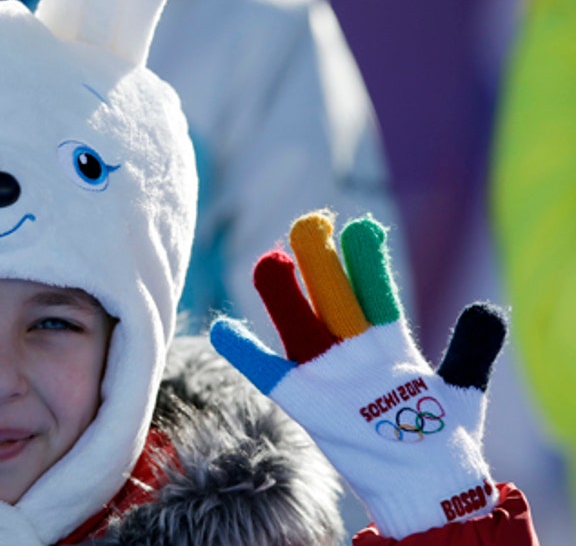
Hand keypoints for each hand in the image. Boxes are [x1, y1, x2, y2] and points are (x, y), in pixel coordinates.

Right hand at [210, 210, 505, 538]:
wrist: (421, 483)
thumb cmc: (442, 435)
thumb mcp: (462, 387)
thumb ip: (471, 347)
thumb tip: (484, 309)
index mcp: (388, 341)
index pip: (375, 292)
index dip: (368, 264)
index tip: (362, 230)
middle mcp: (351, 349)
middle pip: (333, 297)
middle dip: (322, 263)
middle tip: (311, 225)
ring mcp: (324, 372)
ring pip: (299, 324)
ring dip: (283, 294)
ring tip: (272, 260)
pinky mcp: (303, 398)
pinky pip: (267, 371)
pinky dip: (243, 352)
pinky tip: (225, 329)